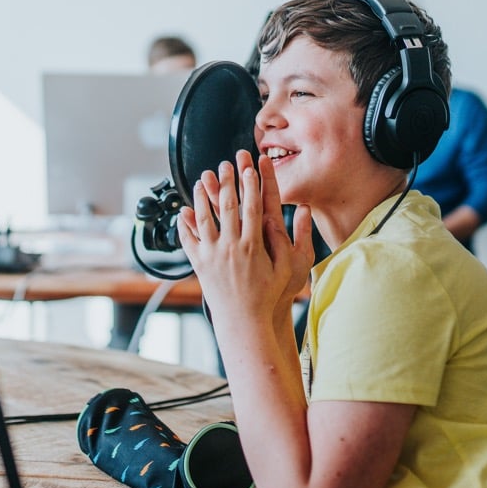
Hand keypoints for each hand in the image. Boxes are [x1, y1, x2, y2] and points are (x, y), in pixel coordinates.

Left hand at [177, 150, 312, 325]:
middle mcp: (230, 248)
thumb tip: (303, 211)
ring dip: (202, 196)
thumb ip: (293, 238)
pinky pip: (189, 240)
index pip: (252, 207)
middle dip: (227, 182)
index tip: (250, 168)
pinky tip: (183, 210)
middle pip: (227, 207)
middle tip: (226, 164)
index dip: (251, 185)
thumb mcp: (290, 268)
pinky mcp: (200, 265)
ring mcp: (212, 256)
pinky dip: (184, 224)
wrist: (243, 322)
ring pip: (204, 219)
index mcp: (253, 246)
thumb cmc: (268, 296)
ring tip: (201, 179)